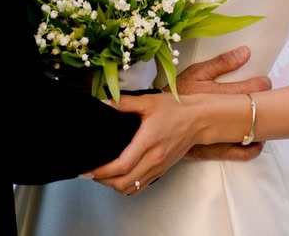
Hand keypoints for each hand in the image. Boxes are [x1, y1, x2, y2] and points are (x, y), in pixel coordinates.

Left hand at [83, 47, 271, 191]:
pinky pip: (141, 186)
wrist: (199, 119)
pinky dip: (127, 187)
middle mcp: (153, 159)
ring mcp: (158, 167)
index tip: (89, 168)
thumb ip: (125, 103)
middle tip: (91, 172)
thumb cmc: (176, 109)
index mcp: (148, 142)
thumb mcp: (149, 101)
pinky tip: (120, 177)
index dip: (102, 171)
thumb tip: (104, 102)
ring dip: (114, 185)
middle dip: (103, 181)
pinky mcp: (162, 170)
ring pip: (131, 188)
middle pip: (123, 183)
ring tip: (102, 175)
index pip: (121, 166)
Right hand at [173, 46, 270, 161]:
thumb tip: (246, 52)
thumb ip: (222, 63)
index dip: (263, 85)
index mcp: (219, 93)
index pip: (251, 89)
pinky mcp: (211, 151)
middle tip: (269, 101)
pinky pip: (236, 154)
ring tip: (266, 121)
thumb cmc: (177, 94)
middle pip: (254, 111)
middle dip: (264, 105)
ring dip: (260, 127)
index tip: (266, 83)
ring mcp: (218, 135)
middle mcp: (221, 116)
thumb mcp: (197, 73)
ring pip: (249, 133)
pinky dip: (249, 149)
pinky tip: (256, 144)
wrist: (155, 121)